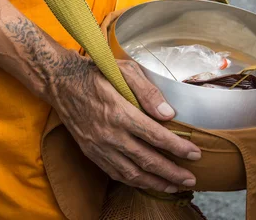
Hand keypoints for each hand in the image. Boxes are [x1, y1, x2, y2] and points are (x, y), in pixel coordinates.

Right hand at [47, 53, 200, 192]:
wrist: (61, 82)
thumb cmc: (95, 72)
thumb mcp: (124, 70)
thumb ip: (147, 91)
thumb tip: (168, 114)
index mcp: (119, 112)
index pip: (156, 136)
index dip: (178, 148)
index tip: (195, 154)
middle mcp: (109, 134)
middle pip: (147, 160)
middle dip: (172, 173)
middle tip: (191, 179)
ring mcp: (99, 146)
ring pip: (132, 173)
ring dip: (155, 182)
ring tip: (174, 186)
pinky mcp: (91, 151)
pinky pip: (115, 173)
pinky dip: (134, 181)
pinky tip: (147, 182)